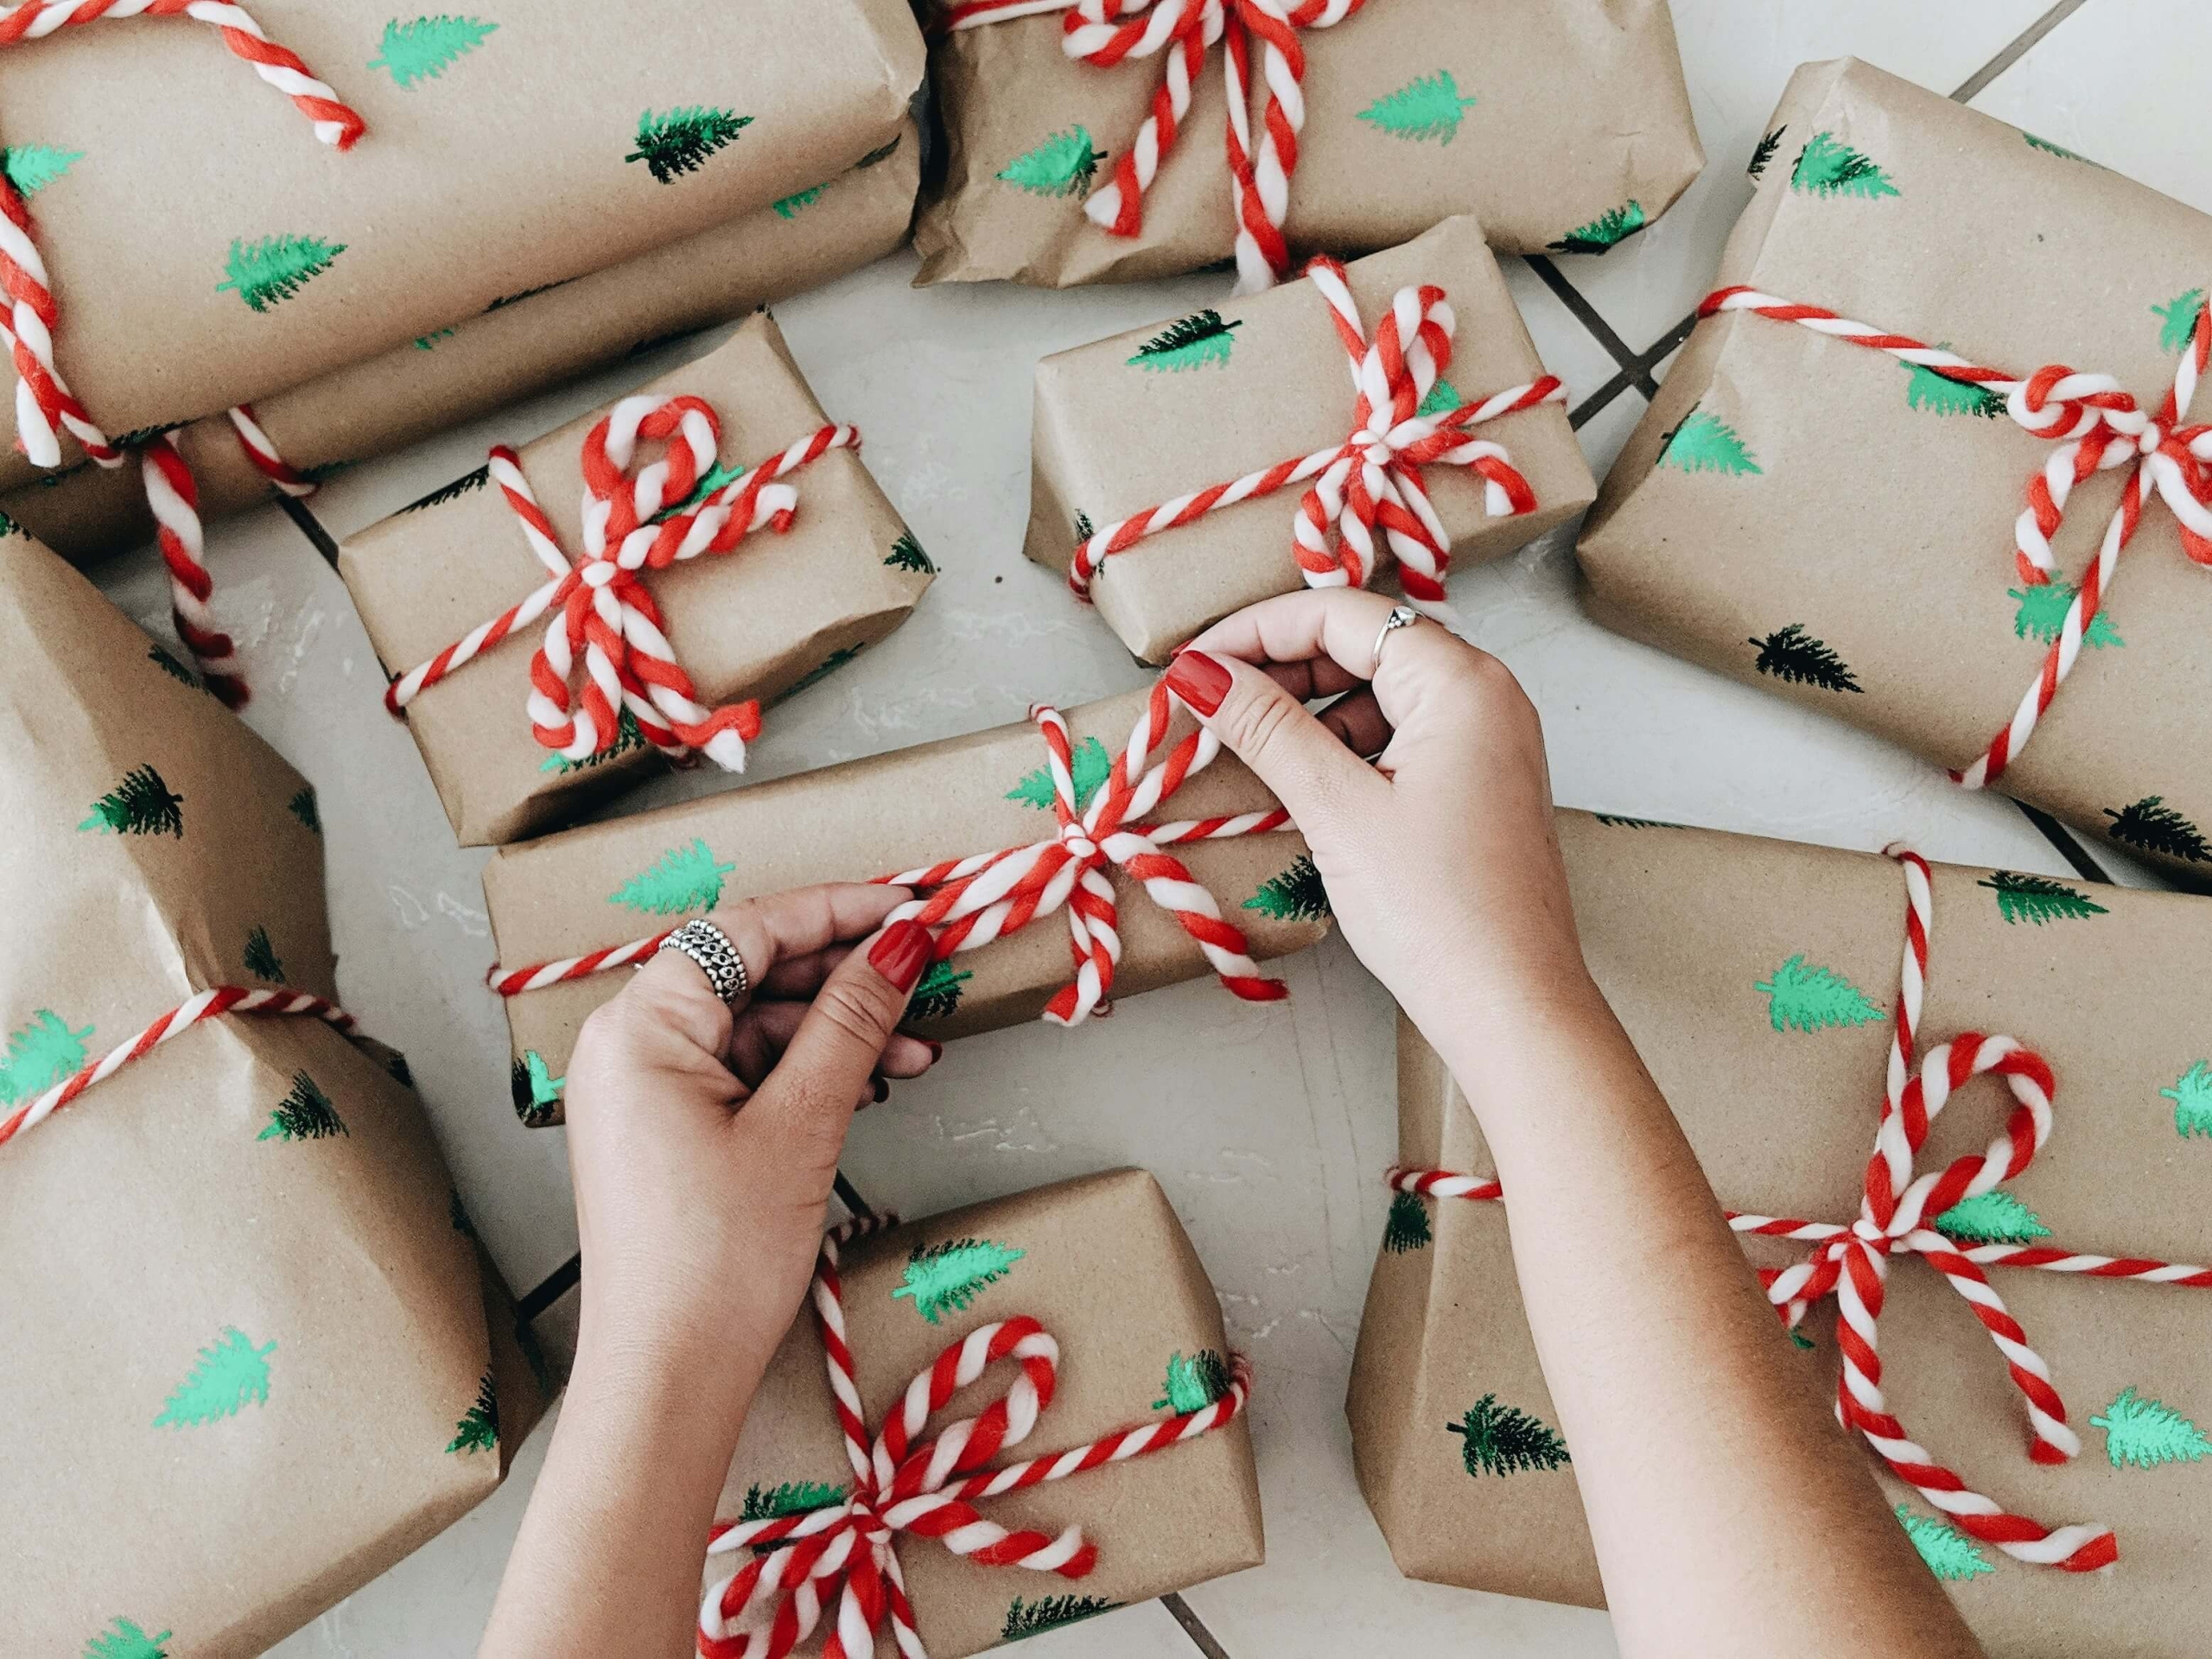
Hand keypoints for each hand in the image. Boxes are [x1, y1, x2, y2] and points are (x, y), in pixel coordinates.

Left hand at [560, 885, 939, 1422]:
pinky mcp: (665, 1131)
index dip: (837, 911)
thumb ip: (852, 1022)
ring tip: (917, 1052)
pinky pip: (743, 1073)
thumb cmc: (716, 1260)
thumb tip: (900, 943)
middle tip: (926, 975)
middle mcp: (629, 1045)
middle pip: (751, 973)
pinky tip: (870, 1087)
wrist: (669, 1378)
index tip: (910, 907)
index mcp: (641, 1026)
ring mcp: (644, 1091)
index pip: (748, 930)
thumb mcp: (801, 1124)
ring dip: (837, 1032)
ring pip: (755, 1027)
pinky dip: (806, 1074)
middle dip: (845, 977)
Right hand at [1164, 589, 1596, 1042]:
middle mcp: (1485, 694)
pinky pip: (1401, 735)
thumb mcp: (1337, 808)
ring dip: (1309, 711)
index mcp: (1460, 681)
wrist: (1513, 1007)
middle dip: (1280, 668)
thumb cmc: (1439, 912)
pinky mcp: (1479, 783)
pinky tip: (1299, 782)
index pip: (1342, 614)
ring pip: (1379, 691)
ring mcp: (1488, 739)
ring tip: (1244, 748)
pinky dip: (1345, 746)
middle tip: (1208, 704)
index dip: (1256, 630)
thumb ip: (1266, 728)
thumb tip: (1200, 672)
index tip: (1193, 664)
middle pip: (1364, 643)